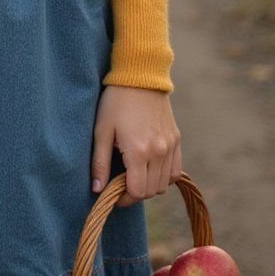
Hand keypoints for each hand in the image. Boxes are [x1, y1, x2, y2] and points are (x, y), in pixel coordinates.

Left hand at [91, 85, 181, 207]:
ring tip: (134, 174)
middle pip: (152, 191)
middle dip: (135, 193)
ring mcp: (170, 146)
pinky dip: (164, 176)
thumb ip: (100, 163)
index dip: (124, 199)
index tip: (113, 194)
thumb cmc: (116, 102)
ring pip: (164, 183)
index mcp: (139, 152)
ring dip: (150, 185)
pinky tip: (150, 168)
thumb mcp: (102, 131)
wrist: (140, 76)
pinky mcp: (176, 139)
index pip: (137, 192)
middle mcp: (159, 152)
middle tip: (120, 183)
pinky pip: (175, 170)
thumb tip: (98, 190)